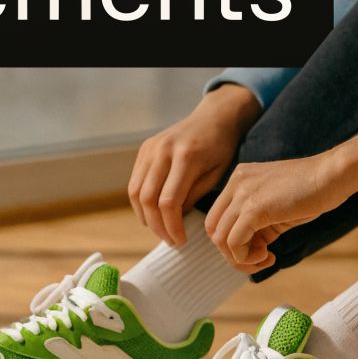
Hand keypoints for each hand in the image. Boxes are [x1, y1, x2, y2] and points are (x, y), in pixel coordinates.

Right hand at [128, 84, 260, 245]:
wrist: (214, 117)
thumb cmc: (221, 148)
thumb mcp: (217, 174)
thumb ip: (194, 195)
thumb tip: (175, 220)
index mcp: (186, 156)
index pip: (168, 201)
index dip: (171, 226)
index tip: (181, 241)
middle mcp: (162, 150)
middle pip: (147, 198)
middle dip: (157, 225)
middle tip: (170, 240)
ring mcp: (150, 148)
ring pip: (135, 192)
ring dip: (145, 216)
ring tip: (161, 230)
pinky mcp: (144, 149)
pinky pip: (135, 181)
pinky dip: (141, 202)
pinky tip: (154, 213)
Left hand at [206, 124, 357, 272]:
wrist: (333, 175)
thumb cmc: (314, 191)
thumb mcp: (278, 208)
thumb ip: (259, 225)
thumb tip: (248, 251)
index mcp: (239, 179)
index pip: (219, 217)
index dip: (233, 240)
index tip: (259, 248)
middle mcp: (236, 183)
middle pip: (213, 229)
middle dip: (232, 253)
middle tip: (258, 259)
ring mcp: (243, 194)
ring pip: (220, 238)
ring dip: (240, 258)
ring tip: (265, 258)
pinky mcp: (253, 208)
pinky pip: (234, 242)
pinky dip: (247, 257)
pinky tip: (269, 255)